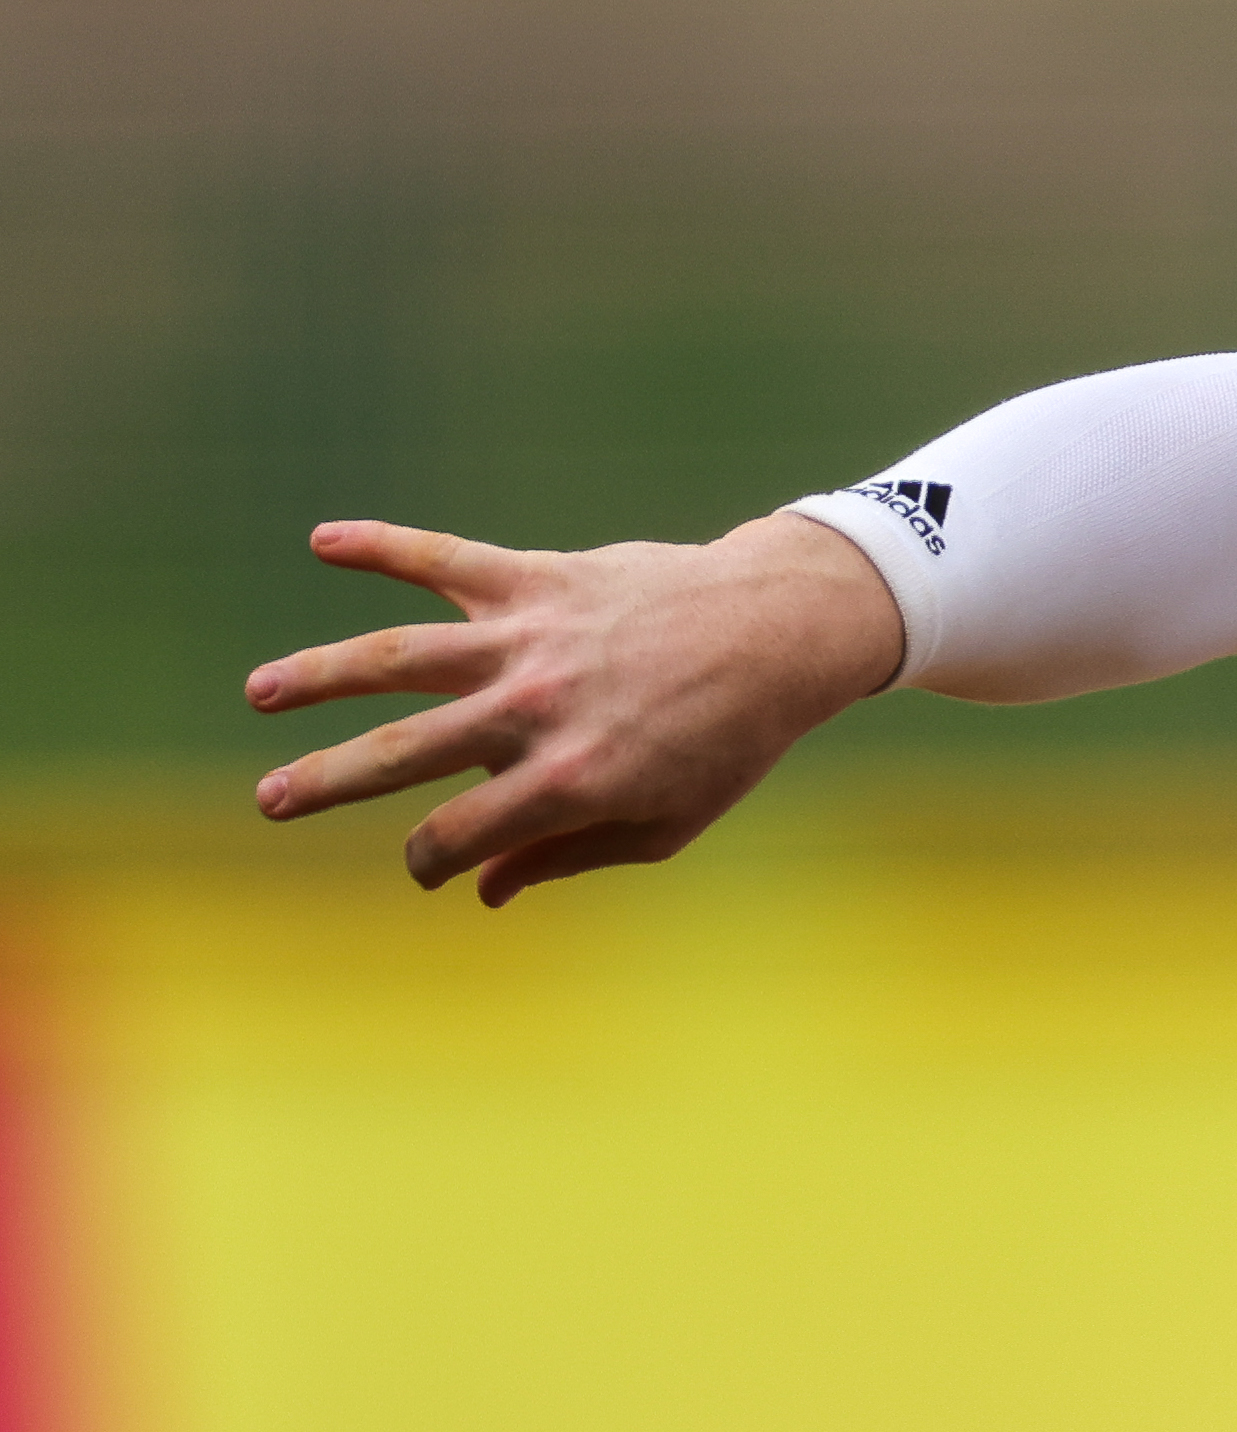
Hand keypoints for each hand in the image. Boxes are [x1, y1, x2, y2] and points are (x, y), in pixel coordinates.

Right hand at [247, 515, 905, 902]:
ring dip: (319, 672)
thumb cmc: (729, 740)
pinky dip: (382, 546)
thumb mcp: (668, 822)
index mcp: (573, 780)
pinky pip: (445, 559)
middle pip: (406, 754)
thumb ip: (570, 856)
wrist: (781, 632)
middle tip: (269, 801)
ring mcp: (532, 641)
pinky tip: (324, 539)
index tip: (426, 865)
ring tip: (260, 691)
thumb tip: (482, 892)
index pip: (460, 834)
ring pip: (398, 657)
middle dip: (330, 780)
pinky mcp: (538, 580)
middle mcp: (539, 711)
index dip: (432, 860)